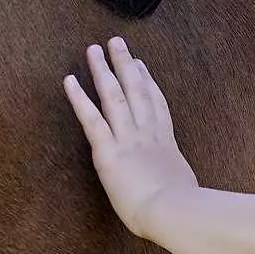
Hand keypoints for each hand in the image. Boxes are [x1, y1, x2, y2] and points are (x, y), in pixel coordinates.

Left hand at [63, 37, 198, 234]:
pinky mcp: (108, 151)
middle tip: (116, 43)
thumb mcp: (184, 187)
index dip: (148, 82)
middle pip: (136, 90)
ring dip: (103, 70)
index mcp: (165, 142)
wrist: (173, 211)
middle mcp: (147, 133)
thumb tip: (178, 186)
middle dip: (125, 64)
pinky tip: (70, 81)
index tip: (142, 65)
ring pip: (114, 96)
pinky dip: (79, 98)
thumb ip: (175, 179)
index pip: (157, 104)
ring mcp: (127, 139)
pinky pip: (91, 119)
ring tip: (94, 50)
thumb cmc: (182, 208)